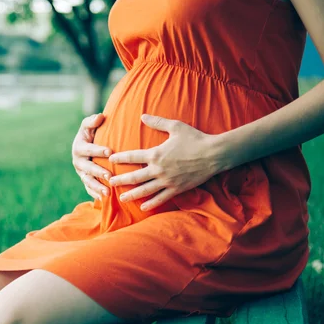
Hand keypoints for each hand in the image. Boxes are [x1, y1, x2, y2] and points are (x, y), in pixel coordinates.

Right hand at [72, 113, 112, 199]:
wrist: (87, 146)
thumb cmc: (90, 133)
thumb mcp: (89, 126)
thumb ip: (92, 121)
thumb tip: (99, 117)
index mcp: (78, 147)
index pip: (88, 149)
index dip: (98, 150)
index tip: (110, 152)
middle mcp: (78, 161)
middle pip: (87, 168)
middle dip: (98, 172)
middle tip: (110, 176)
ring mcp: (80, 172)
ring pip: (88, 181)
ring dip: (97, 187)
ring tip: (108, 193)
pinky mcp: (85, 180)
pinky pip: (89, 189)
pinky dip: (95, 194)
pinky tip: (105, 200)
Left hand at [108, 114, 224, 210]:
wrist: (214, 154)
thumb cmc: (195, 138)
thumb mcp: (175, 126)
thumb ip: (157, 122)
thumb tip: (142, 115)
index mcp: (156, 154)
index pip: (132, 157)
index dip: (120, 158)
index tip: (110, 159)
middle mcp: (159, 169)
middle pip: (134, 177)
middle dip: (120, 180)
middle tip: (109, 182)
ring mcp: (167, 181)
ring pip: (145, 190)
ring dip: (132, 195)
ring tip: (121, 199)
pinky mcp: (177, 189)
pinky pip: (161, 198)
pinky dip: (151, 203)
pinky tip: (143, 207)